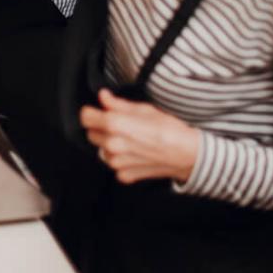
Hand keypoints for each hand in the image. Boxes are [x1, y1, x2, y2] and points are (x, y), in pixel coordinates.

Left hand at [80, 89, 199, 184]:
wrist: (187, 154)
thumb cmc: (169, 129)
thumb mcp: (144, 109)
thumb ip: (118, 104)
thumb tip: (103, 97)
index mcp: (114, 124)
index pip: (85, 117)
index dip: (91, 112)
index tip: (98, 111)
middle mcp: (112, 145)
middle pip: (91, 134)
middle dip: (101, 128)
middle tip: (119, 124)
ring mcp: (117, 163)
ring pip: (101, 150)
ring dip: (110, 144)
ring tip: (130, 139)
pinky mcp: (124, 176)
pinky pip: (114, 165)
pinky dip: (121, 160)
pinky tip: (136, 154)